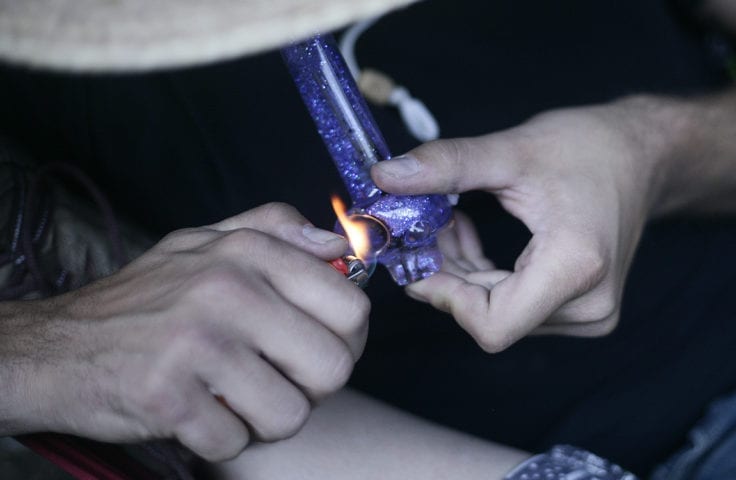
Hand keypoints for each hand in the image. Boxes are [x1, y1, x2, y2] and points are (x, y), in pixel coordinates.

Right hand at [0, 203, 369, 460]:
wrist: (52, 347)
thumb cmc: (142, 300)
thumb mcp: (205, 243)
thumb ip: (275, 233)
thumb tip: (341, 245)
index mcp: (248, 253)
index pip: (352, 307)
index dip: (345, 340)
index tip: (315, 347)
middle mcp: (228, 291)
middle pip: (333, 367)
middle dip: (311, 388)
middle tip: (276, 381)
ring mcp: (198, 344)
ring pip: (291, 414)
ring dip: (265, 420)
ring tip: (233, 398)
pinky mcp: (168, 396)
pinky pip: (236, 442)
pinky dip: (220, 439)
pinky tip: (198, 414)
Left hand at [371, 102, 658, 351]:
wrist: (644, 155)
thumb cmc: (591, 147)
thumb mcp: (512, 151)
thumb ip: (447, 167)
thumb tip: (384, 177)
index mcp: (576, 267)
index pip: (492, 325)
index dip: (445, 297)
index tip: (416, 255)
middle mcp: (588, 304)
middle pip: (491, 318)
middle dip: (445, 277)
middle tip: (417, 228)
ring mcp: (589, 313)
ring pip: (499, 315)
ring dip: (461, 275)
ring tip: (446, 223)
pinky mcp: (583, 309)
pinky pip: (516, 307)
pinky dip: (483, 277)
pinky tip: (468, 236)